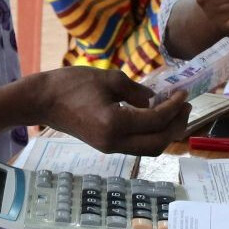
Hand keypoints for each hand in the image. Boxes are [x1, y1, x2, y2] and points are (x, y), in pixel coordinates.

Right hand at [35, 67, 190, 153]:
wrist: (42, 101)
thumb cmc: (71, 84)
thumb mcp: (109, 79)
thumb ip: (137, 91)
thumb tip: (157, 100)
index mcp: (114, 124)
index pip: (155, 120)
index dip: (174, 107)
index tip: (184, 93)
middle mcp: (114, 142)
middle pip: (158, 143)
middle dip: (176, 125)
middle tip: (186, 106)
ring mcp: (110, 147)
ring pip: (149, 149)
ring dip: (166, 133)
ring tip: (176, 112)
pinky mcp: (107, 146)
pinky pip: (137, 145)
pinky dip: (152, 133)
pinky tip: (156, 116)